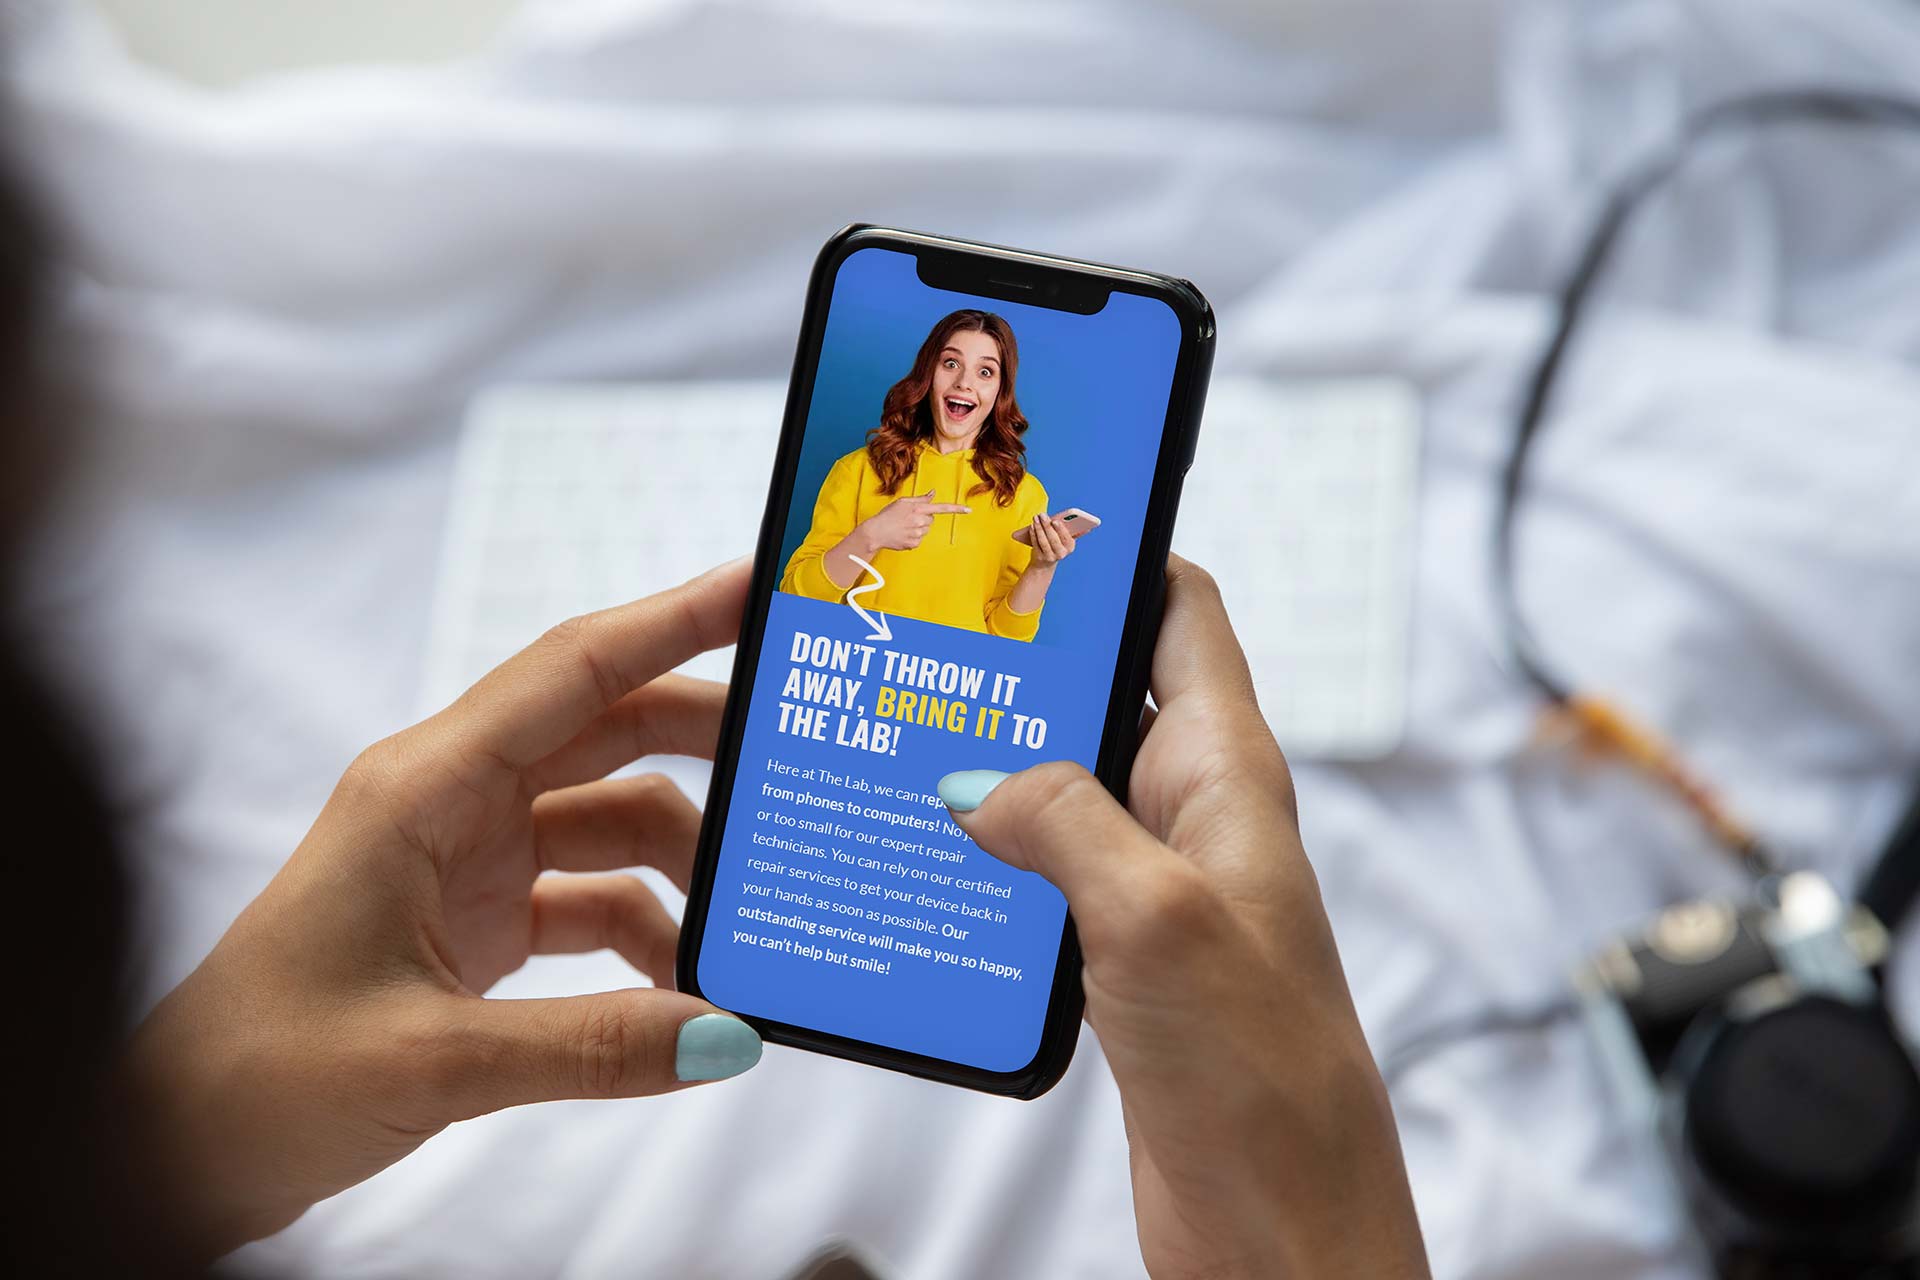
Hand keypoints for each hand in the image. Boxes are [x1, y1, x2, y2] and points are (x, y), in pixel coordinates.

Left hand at [127, 561, 764, 1257]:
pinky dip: (646, 935)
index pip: (572, 672)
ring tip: (740, 933)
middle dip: (706, 744)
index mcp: (423, 788)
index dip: (673, 620)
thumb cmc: (259, 1074)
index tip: (760, 586)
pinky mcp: (474, 921)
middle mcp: (449, 803)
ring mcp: (464, 860)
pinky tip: (680, 992)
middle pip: (608, 733)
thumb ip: (592, 1046)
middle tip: (799, 763)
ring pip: (609, 821)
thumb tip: (729, 1034)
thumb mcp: (434, 1059)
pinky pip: (591, 898)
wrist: (179, 1147)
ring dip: (682, 870)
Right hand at [855, 490, 970, 553]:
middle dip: (923, 518)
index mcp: (918, 508)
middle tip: (908, 519)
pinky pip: (920, 540)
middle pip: (931, 520)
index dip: (956, 509)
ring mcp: (918, 534)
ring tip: (904, 527)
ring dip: (918, 528)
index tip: (969, 510)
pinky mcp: (914, 544)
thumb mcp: (902, 502)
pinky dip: (913, 538)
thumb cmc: (888, 515)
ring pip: (926, 530)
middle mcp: (920, 521)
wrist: (875, 532)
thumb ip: (920, 499)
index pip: (941, 508)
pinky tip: (903, 535)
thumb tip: (933, 493)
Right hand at [938, 557, 1427, 1278]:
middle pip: (1107, 693)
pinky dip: (990, 854)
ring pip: (1064, 785)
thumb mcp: (1155, 917)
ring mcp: (1156, 887)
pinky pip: (1045, 873)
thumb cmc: (1263, 1075)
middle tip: (925, 633)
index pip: (1183, 615)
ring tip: (899, 735)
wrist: (1281, 1226)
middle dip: (1024, 662)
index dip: (1115, 558)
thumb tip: (979, 780)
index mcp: (1230, 774)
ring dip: (994, 764)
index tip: (1027, 523)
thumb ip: (1065, 821)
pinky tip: (926, 857)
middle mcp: (1196, 816)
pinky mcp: (1120, 958)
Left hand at [1025, 513, 1075, 565]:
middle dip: (1047, 525)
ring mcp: (1050, 556)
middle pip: (1053, 539)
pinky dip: (1033, 534)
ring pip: (1043, 541)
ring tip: (1035, 518)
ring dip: (1039, 528)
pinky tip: (1032, 526)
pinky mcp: (1040, 557)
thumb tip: (1055, 518)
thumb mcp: (1062, 538)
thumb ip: (1062, 529)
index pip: (1066, 538)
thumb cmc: (1055, 545)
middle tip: (1042, 515)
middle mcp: (1061, 553)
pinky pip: (1036, 544)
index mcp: (1070, 547)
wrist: (1046, 563)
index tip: (1054, 521)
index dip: (1060, 529)